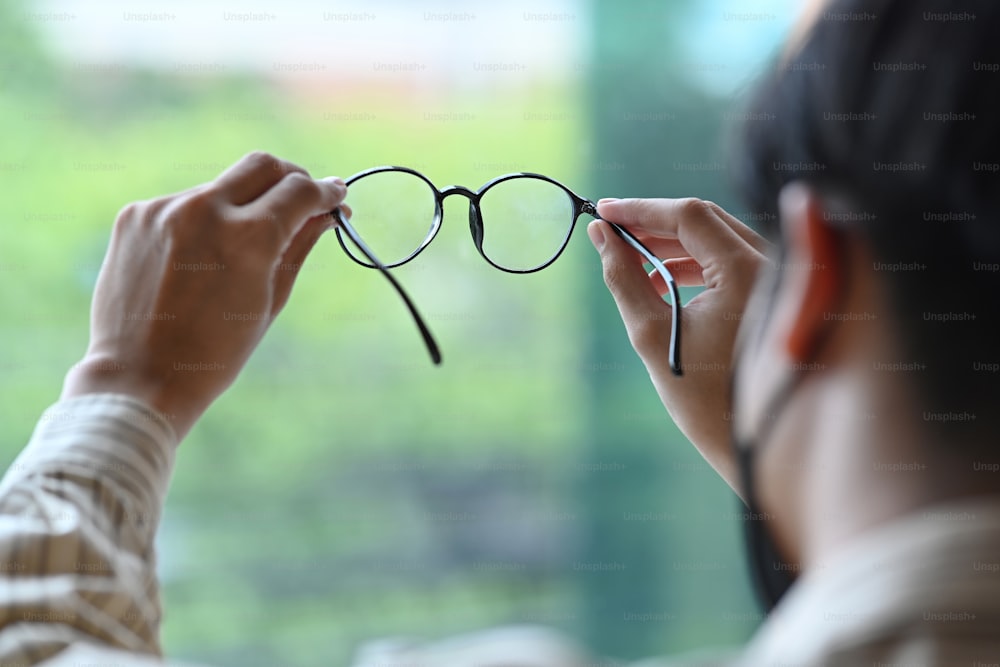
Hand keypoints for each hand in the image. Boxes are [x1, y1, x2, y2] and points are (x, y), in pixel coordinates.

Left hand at [61, 151, 347, 439]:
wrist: (141, 379)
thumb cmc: (216, 352)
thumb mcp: (271, 300)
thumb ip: (300, 245)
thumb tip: (326, 212)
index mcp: (248, 237)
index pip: (301, 190)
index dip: (326, 192)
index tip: (336, 197)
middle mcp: (205, 210)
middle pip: (264, 165)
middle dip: (291, 179)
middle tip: (301, 201)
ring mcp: (165, 209)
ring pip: (222, 187)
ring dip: (242, 206)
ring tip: (238, 251)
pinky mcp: (136, 215)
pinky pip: (183, 204)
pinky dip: (201, 223)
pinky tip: (196, 261)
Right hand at [589, 198, 771, 489]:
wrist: (756, 448)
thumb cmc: (705, 400)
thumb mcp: (652, 335)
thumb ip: (624, 278)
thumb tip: (600, 236)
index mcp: (750, 272)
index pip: (690, 216)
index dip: (641, 210)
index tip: (603, 211)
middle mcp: (777, 266)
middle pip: (708, 222)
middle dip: (656, 224)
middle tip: (611, 230)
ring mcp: (786, 280)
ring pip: (722, 239)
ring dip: (675, 245)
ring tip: (632, 258)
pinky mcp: (782, 295)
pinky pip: (736, 261)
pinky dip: (699, 264)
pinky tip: (665, 280)